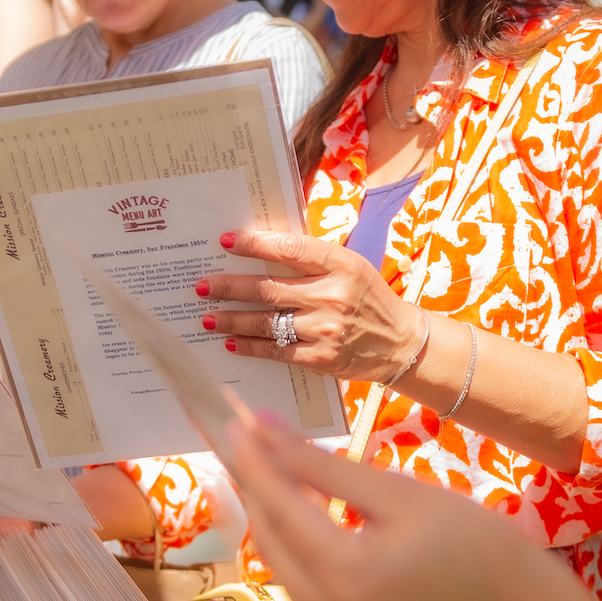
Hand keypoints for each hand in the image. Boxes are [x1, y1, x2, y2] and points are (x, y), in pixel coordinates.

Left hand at [197, 231, 424, 380]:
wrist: (400, 343)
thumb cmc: (367, 298)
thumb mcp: (349, 267)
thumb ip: (312, 259)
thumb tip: (261, 249)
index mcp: (340, 264)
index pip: (289, 250)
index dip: (254, 245)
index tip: (226, 241)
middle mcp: (333, 295)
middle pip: (267, 289)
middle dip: (228, 287)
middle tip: (201, 286)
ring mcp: (326, 329)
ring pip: (266, 322)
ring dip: (232, 320)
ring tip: (207, 317)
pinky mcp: (322, 359)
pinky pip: (276, 352)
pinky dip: (250, 347)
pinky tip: (231, 342)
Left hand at [225, 418, 591, 600]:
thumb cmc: (470, 540)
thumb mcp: (396, 493)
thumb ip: (323, 467)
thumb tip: (265, 431)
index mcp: (346, 574)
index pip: (280, 507)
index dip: (256, 462)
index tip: (236, 425)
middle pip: (272, 541)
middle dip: (260, 490)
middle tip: (253, 443)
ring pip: (283, 567)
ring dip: (277, 521)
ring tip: (280, 472)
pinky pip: (304, 590)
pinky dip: (300, 552)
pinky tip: (309, 518)